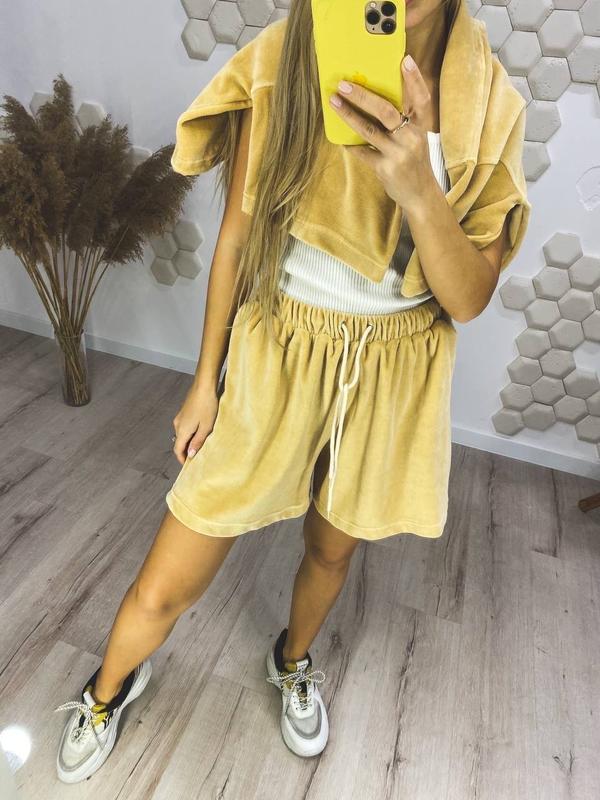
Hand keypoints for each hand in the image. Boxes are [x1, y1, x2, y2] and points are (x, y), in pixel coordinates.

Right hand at [172, 386, 219, 464]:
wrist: (204, 385)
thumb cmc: (207, 406)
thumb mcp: (206, 427)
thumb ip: (198, 441)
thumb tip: (190, 454)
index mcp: (182, 430)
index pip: (177, 449)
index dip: (182, 458)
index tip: (188, 465)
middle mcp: (177, 424)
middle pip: (179, 442)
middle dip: (186, 450)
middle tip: (197, 456)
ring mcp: (180, 416)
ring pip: (182, 433)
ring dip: (188, 440)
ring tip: (200, 444)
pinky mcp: (184, 410)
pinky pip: (184, 426)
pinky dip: (190, 432)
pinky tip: (200, 431)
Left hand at [328, 55, 436, 213]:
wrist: (420, 195)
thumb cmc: (414, 162)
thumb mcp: (415, 139)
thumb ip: (403, 120)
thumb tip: (375, 97)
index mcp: (421, 127)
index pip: (421, 99)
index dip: (414, 79)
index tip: (404, 59)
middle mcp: (411, 138)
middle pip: (387, 111)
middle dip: (363, 96)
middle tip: (344, 84)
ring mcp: (398, 154)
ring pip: (370, 130)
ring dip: (349, 115)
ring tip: (334, 102)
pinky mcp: (386, 169)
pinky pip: (363, 152)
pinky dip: (351, 145)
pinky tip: (340, 138)